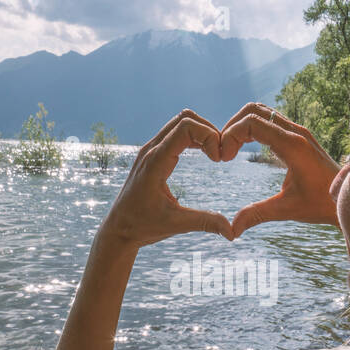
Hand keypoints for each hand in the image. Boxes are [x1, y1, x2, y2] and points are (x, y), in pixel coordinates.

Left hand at [101, 109, 233, 247]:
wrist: (117, 229)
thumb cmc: (142, 226)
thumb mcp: (175, 225)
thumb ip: (204, 222)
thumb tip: (232, 231)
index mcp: (155, 161)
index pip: (186, 127)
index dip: (209, 136)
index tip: (219, 159)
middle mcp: (151, 150)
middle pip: (185, 118)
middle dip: (208, 131)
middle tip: (221, 154)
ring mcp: (150, 150)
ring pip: (180, 123)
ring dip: (201, 133)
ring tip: (215, 154)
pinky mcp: (152, 155)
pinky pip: (175, 134)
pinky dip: (193, 138)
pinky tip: (205, 154)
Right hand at [219, 103, 340, 236]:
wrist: (349, 199)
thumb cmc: (322, 204)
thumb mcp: (287, 210)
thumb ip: (257, 215)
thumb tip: (231, 231)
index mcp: (292, 145)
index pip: (253, 122)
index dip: (231, 136)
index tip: (225, 159)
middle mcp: (295, 132)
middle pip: (254, 110)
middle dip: (232, 127)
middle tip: (224, 153)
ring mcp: (298, 132)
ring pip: (262, 112)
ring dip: (242, 126)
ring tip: (231, 151)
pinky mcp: (299, 136)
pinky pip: (270, 121)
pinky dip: (252, 129)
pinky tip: (245, 150)